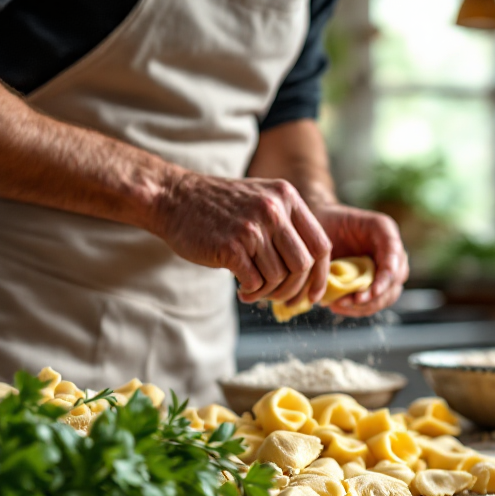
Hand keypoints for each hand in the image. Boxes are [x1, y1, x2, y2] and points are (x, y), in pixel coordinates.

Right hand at [151, 172, 331, 304]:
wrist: (173, 198)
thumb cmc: (220, 207)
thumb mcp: (262, 200)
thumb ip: (288, 226)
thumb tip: (311, 272)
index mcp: (287, 197)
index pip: (321, 244)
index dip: (321, 275)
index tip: (313, 295)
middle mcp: (274, 210)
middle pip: (303, 265)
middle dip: (294, 289)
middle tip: (279, 298)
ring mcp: (253, 227)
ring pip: (279, 277)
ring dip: (268, 292)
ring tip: (253, 290)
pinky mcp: (232, 246)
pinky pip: (256, 282)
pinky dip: (252, 292)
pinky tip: (242, 290)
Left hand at [314, 204, 408, 316]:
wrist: (316, 227)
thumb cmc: (321, 222)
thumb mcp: (328, 227)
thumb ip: (337, 247)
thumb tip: (335, 278)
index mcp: (383, 230)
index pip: (394, 256)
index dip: (386, 277)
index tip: (372, 292)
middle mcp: (390, 249)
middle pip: (396, 279)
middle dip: (376, 295)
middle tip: (353, 301)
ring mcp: (385, 266)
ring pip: (388, 294)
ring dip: (367, 305)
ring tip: (340, 304)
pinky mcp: (375, 281)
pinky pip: (375, 300)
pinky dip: (359, 308)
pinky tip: (339, 305)